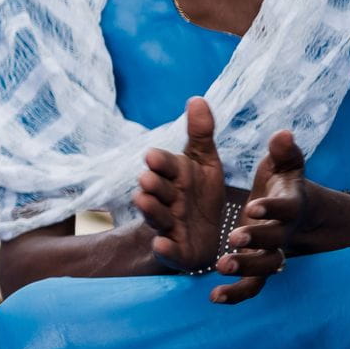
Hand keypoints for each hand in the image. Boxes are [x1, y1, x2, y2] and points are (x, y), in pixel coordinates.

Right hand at [135, 95, 228, 272]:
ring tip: (144, 202)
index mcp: (174, 175)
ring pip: (156, 216)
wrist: (201, 234)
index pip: (164, 164)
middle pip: (156, 190)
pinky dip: (164, 248)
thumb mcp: (205, 162)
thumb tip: (197, 98)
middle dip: (151, 185)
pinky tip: (162, 244)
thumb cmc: (200, 193)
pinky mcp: (175, 250)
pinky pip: (168, 250)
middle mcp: (167, 198)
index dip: (159, 162)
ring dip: (150, 210)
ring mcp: (168, 224)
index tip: (153, 157)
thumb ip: (201, 134)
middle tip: (147, 179)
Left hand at [216, 130, 310, 303]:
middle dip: (255, 240)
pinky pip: (252, 287)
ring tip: (222, 265)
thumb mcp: (284, 166)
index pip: (283, 209)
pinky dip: (236, 294)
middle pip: (274, 242)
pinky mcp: (258, 268)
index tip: (252, 207)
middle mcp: (282, 234)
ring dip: (244, 267)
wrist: (298, 217)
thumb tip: (284, 133)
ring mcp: (271, 254)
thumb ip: (284, 152)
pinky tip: (215, 297)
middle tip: (234, 238)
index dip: (270, 209)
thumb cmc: (285, 187)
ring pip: (263, 267)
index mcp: (288, 208)